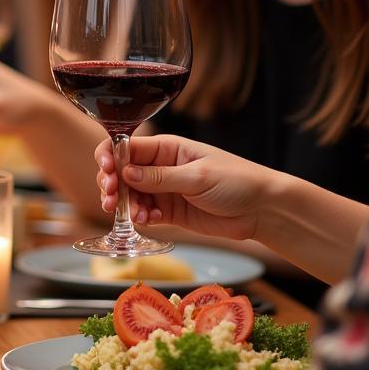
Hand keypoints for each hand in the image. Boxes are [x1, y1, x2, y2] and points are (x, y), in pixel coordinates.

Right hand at [94, 135, 271, 239]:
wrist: (263, 210)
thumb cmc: (237, 181)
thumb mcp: (197, 176)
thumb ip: (160, 177)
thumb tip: (125, 173)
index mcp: (167, 148)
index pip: (127, 147)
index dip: (110, 157)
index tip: (106, 172)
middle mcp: (160, 167)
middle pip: (123, 172)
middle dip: (113, 185)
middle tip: (111, 199)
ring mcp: (164, 189)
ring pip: (131, 195)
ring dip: (126, 205)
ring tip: (136, 216)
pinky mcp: (170, 211)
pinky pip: (145, 213)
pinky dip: (142, 218)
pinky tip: (149, 222)